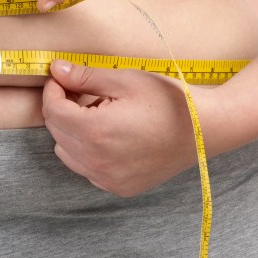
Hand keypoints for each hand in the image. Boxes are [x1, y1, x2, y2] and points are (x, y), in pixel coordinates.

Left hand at [42, 59, 223, 196]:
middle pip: (56, 131)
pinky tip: (109, 135)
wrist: (205, 129)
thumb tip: (56, 69)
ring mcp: (108, 179)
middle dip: (61, 108)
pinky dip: (87, 151)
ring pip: (67, 153)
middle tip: (81, 90)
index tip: (61, 77)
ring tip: (98, 113)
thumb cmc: (168, 100)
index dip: (53, 89)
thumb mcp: (125, 80)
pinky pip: (86, 169)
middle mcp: (97, 161)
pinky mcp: (119, 187)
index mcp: (95, 131)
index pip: (52, 111)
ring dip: (71, 131)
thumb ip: (85, 76)